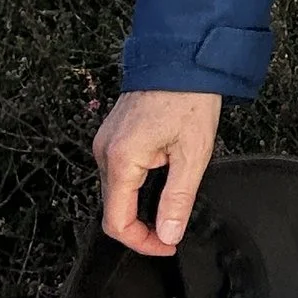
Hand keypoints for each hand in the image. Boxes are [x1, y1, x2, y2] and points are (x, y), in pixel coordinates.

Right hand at [92, 87, 222, 256]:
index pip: (117, 222)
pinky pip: (119, 171)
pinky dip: (138, 184)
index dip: (142, 242)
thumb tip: (168, 234)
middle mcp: (104, 152)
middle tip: (173, 227)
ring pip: (116, 191)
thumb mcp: (192, 153)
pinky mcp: (113, 134)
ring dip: (140, 204)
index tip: (167, 244)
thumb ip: (177, 199)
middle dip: (142, 226)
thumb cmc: (189, 96)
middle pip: (114, 209)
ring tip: (171, 200)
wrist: (182, 54)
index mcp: (120, 159)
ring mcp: (105, 141)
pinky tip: (162, 176)